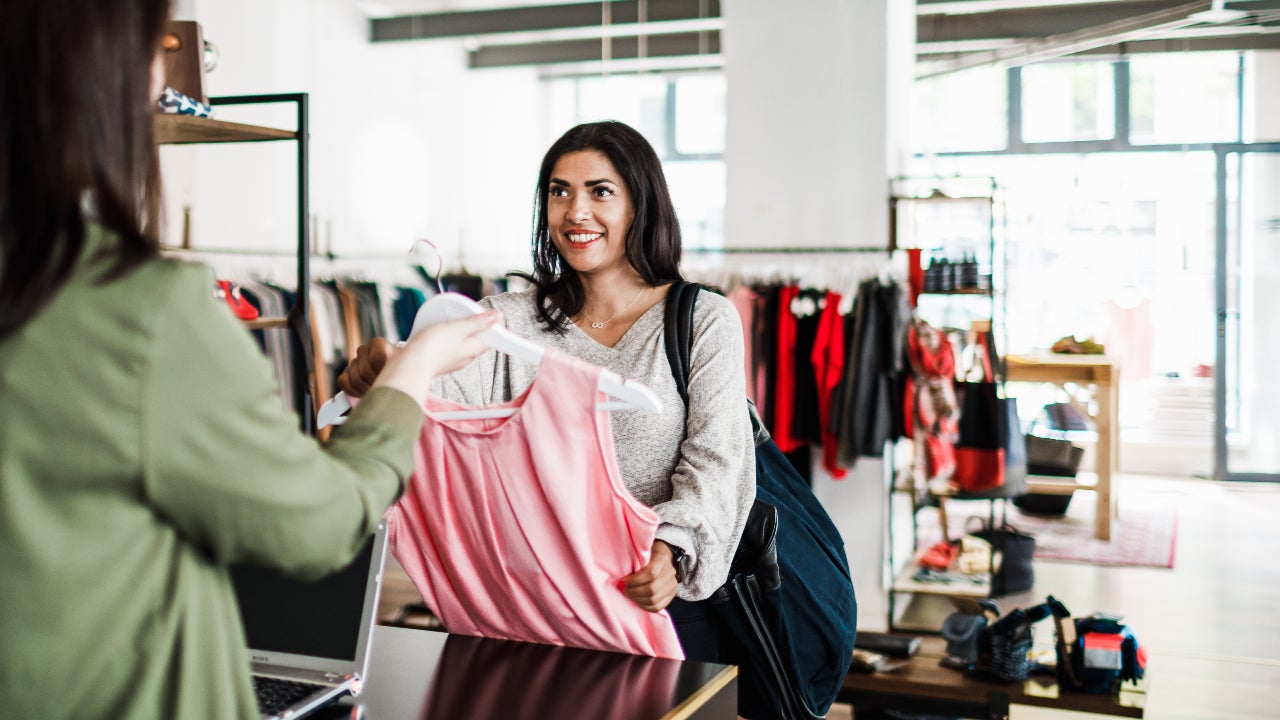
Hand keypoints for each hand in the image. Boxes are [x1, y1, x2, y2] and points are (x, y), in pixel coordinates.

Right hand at [338, 337, 396, 397]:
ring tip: (378, 391)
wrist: (397, 378)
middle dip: (376, 384)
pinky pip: (343, 382)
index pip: (376, 359)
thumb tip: (390, 378)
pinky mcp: (346, 373)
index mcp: (378, 344)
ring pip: (355, 379)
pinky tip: (364, 392)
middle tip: (386, 388)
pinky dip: (353, 391)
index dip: (383, 372)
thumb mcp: (404, 366)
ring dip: (367, 390)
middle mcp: (364, 350)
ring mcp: (354, 362)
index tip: (392, 377)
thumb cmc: (402, 372)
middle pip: (365, 372)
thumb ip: (397, 368)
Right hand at [368, 311, 499, 405]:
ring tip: (449, 322)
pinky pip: (448, 347)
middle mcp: (466, 358)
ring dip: (458, 332)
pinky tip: (437, 333)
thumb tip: (497, 317)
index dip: (492, 326)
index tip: (486, 315)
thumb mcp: (457, 329)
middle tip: (464, 315)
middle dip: (473, 326)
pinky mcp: (440, 361)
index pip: (491, 338)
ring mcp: (453, 361)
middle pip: (476, 340)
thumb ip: (477, 323)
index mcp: (474, 350)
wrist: (408, 367)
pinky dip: (446, 338)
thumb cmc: (432, 348)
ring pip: (461, 343)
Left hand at [619, 540, 679, 612]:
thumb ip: (636, 562)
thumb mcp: (643, 552)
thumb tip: (621, 577)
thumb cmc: (650, 554)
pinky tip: (637, 601)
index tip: (623, 581)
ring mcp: (673, 585)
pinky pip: (658, 606)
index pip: (650, 573)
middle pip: (652, 588)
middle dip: (634, 592)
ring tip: (630, 595)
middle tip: (624, 590)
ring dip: (638, 600)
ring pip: (654, 599)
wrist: (666, 558)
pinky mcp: (671, 595)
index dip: (635, 580)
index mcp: (663, 559)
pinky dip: (645, 606)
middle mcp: (670, 573)